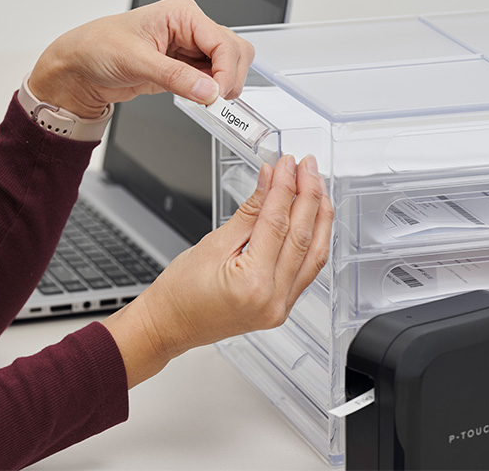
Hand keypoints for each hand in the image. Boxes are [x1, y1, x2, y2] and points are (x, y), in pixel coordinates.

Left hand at [26, 0, 254, 117]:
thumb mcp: (136, 61)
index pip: (222, 41)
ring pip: (228, 66)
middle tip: (217, 100)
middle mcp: (190, 28)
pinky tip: (200, 99)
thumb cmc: (98, 48)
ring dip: (223, 85)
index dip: (227, 70)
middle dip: (230, 77)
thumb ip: (175, 77)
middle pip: (234, 51)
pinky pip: (211, 80)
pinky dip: (211, 92)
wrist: (79, 68)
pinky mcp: (184, 69)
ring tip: (207, 100)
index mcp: (182, 14)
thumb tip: (208, 90)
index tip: (218, 94)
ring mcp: (188, 49)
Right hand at [102, 154, 333, 387]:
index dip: (284, 187)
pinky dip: (314, 241)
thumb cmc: (180, 292)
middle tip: (306, 166)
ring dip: (318, 216)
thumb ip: (248, 212)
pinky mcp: (282, 307)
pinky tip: (313, 220)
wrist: (170, 325)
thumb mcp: (212, 244)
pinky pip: (308, 270)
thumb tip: (268, 182)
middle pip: (302, 236)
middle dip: (307, 195)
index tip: (285, 164)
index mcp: (252, 283)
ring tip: (316, 187)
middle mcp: (273, 299)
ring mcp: (281, 306)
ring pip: (314, 254)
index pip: (278, 222)